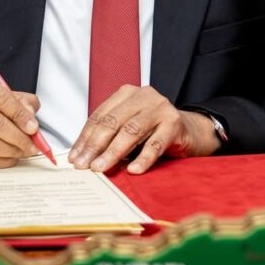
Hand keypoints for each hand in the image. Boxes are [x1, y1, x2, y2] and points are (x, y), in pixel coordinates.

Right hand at [0, 74, 42, 167]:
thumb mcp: (3, 94)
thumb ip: (22, 103)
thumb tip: (31, 119)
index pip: (0, 98)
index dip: (19, 115)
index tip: (33, 128)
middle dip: (17, 137)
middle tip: (31, 145)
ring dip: (9, 151)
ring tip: (23, 152)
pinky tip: (9, 158)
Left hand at [68, 85, 220, 174]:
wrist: (190, 131)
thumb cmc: (153, 131)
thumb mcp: (129, 127)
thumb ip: (109, 135)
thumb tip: (81, 156)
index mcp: (127, 94)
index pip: (100, 115)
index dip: (85, 137)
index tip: (74, 157)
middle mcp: (143, 96)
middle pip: (113, 121)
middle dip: (95, 145)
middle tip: (84, 165)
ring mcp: (160, 108)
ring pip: (131, 131)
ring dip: (113, 152)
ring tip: (101, 168)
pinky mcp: (175, 123)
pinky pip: (156, 144)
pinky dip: (143, 158)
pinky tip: (133, 170)